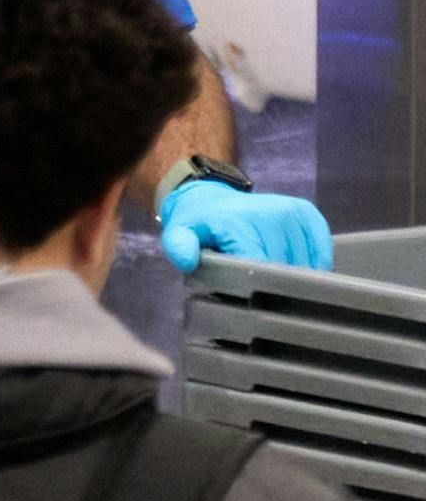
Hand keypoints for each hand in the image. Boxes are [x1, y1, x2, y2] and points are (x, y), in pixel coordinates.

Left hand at [157, 179, 332, 274]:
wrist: (212, 200)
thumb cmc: (198, 226)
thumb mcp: (178, 235)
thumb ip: (180, 248)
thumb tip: (188, 259)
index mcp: (239, 222)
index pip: (260, 267)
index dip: (257, 289)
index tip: (252, 300)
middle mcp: (270, 214)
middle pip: (285, 269)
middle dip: (273, 285)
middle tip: (258, 289)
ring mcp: (292, 212)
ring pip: (305, 263)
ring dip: (293, 277)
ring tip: (271, 276)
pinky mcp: (308, 213)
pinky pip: (322, 249)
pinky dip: (313, 263)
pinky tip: (295, 268)